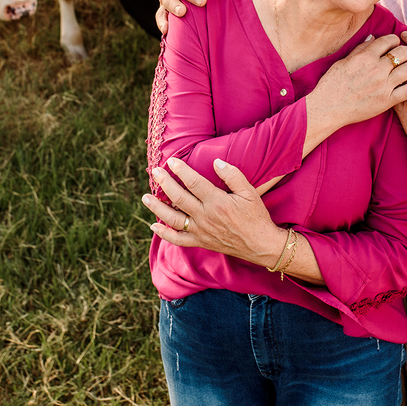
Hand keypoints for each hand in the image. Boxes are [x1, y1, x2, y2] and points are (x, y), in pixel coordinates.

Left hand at [143, 157, 286, 266]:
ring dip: (157, 207)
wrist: (260, 245)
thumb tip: (216, 162)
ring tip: (146, 197)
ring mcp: (201, 231)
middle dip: (164, 183)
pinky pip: (178, 240)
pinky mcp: (200, 242)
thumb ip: (233, 175)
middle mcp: (205, 216)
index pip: (194, 182)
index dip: (181, 170)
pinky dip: (164, 234)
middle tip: (155, 172)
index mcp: (217, 202)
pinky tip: (154, 226)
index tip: (172, 161)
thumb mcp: (250, 192)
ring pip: (173, 219)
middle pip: (179, 198)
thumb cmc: (256, 217)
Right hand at [306, 34, 406, 137]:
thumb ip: (360, 49)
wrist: (329, 107)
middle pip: (403, 52)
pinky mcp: (387, 101)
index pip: (388, 41)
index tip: (396, 42)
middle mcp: (377, 69)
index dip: (395, 39)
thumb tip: (373, 38)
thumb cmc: (332, 84)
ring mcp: (384, 85)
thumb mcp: (343, 61)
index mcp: (366, 57)